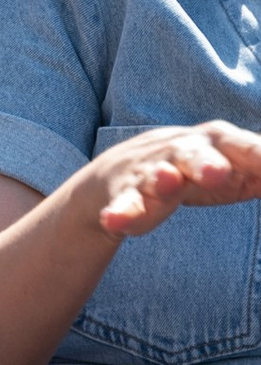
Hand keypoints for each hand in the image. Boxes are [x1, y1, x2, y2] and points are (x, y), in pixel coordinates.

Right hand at [89, 122, 260, 238]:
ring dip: (163, 179)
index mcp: (223, 142)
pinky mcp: (126, 196)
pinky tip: (118, 222)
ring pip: (158, 175)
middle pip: (200, 153)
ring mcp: (153, 172)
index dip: (260, 159)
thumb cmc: (199, 170)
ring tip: (167, 183)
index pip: (250, 149)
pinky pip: (124, 206)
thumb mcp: (242, 170)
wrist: (126, 169)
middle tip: (220, 174)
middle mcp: (187, 151)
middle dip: (209, 162)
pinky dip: (121, 213)